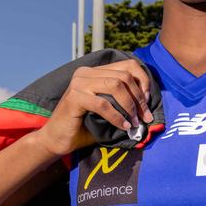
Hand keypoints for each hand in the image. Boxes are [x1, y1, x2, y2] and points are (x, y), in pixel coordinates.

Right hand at [35, 61, 154, 157]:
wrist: (56, 140)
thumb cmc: (84, 126)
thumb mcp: (107, 109)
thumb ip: (122, 100)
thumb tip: (148, 104)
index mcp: (95, 71)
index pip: (128, 65)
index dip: (143, 82)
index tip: (148, 102)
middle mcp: (86, 72)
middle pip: (124, 76)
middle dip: (139, 98)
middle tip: (145, 117)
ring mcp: (78, 83)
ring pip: (115, 86)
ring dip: (130, 106)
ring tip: (135, 122)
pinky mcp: (74, 97)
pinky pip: (103, 104)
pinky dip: (116, 116)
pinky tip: (123, 127)